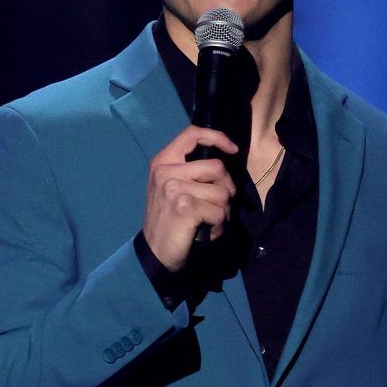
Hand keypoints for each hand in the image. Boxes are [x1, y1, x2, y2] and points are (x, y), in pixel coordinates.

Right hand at [142, 126, 237, 271]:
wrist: (154, 253)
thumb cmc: (167, 218)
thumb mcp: (170, 187)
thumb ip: (189, 170)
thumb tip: (224, 160)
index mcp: (162, 161)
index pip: (193, 133)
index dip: (217, 138)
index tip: (232, 150)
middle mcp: (166, 171)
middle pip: (217, 167)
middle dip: (227, 188)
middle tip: (219, 205)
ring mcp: (174, 188)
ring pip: (222, 192)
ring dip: (223, 211)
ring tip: (209, 221)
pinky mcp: (184, 207)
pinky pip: (220, 212)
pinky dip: (219, 226)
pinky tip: (207, 232)